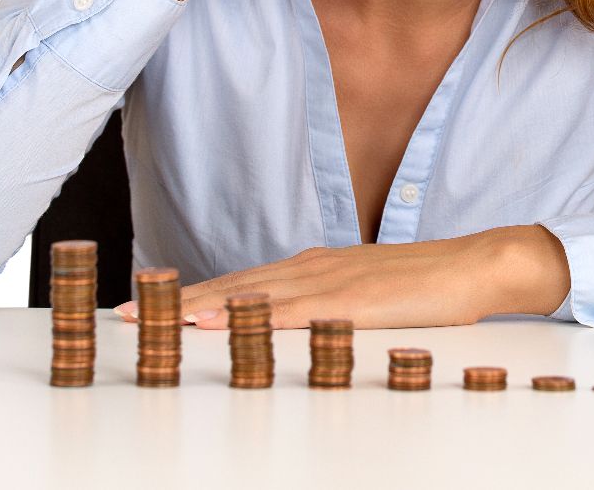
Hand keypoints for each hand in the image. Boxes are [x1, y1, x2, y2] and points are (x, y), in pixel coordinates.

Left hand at [111, 225, 572, 329]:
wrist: (478, 265)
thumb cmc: (426, 286)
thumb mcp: (363, 297)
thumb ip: (322, 308)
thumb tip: (284, 328)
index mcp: (311, 269)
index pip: (236, 284)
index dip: (185, 296)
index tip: (138, 308)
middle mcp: (310, 269)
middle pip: (228, 288)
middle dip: (170, 302)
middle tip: (116, 317)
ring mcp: (328, 282)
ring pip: (247, 297)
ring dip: (194, 307)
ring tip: (146, 320)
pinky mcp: (350, 300)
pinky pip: (288, 311)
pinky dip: (246, 316)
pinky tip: (216, 322)